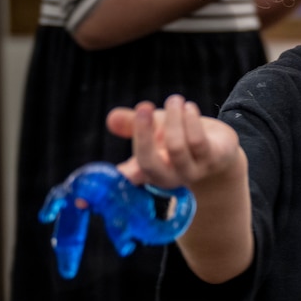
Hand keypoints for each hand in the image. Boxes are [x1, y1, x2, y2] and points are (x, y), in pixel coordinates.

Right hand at [106, 94, 241, 192]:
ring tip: (174, 100)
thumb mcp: (153, 129)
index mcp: (148, 172)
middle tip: (143, 107)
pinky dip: (191, 121)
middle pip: (149, 163)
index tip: (81, 200)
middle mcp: (168, 176)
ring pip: (176, 148)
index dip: (103, 191)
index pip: (123, 182)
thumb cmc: (178, 138)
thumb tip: (112, 118)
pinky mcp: (213, 160)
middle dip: (143, 133)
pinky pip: (198, 142)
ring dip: (173, 119)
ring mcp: (191, 171)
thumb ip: (133, 124)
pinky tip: (189, 108)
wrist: (218, 147)